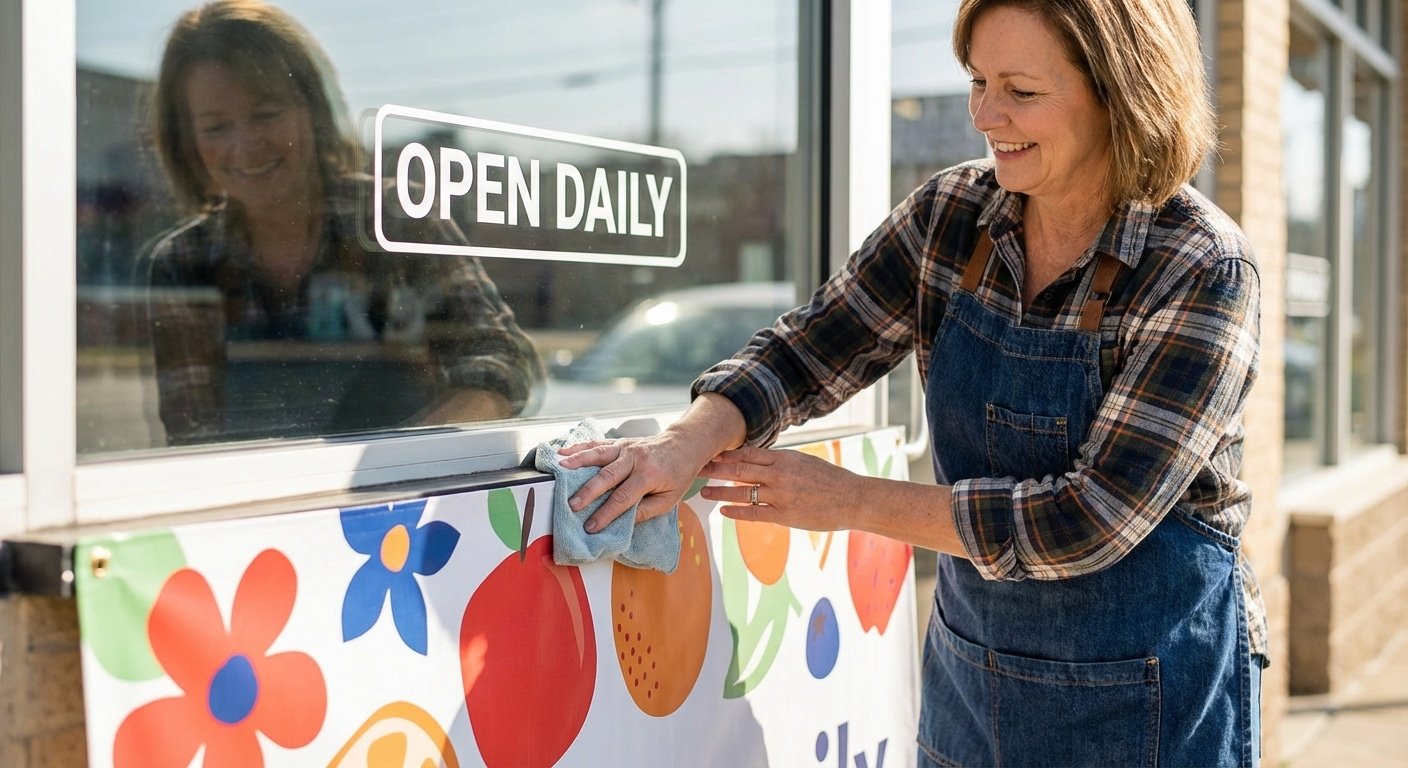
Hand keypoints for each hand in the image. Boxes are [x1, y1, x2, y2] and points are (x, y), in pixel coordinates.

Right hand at [557, 393, 746, 531]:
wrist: (684, 445)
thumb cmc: (677, 474)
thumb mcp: (670, 498)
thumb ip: (646, 511)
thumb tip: (623, 523)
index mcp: (649, 475)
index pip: (623, 498)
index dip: (606, 514)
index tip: (591, 527)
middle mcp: (635, 459)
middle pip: (608, 476)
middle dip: (588, 492)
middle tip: (572, 505)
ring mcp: (625, 448)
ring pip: (598, 454)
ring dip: (578, 461)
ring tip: (560, 468)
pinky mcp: (619, 443)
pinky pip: (597, 444)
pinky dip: (579, 447)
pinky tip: (563, 452)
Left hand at [697, 446, 863, 531]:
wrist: (852, 498)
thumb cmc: (830, 479)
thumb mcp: (804, 462)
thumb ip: (781, 462)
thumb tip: (758, 461)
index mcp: (784, 458)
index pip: (748, 454)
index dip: (726, 455)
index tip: (710, 455)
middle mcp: (779, 474)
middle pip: (739, 469)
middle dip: (716, 469)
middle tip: (697, 469)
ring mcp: (780, 495)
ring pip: (742, 491)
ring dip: (720, 491)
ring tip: (704, 493)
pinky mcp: (784, 515)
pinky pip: (754, 513)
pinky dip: (736, 512)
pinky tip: (723, 511)